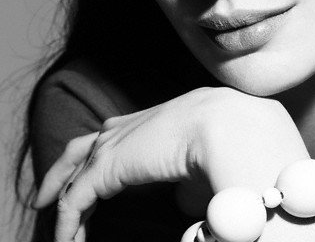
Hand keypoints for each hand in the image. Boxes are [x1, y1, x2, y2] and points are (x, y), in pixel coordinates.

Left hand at [33, 87, 308, 241]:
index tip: (100, 180)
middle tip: (51, 189)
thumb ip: (187, 187)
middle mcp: (133, 127)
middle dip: (69, 166)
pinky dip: (69, 221)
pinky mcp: (107, 167)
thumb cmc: (234, 145)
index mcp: (159, 120)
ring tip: (44, 210)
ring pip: (74, 165)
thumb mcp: (209, 169)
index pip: (121, 135)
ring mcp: (118, 143)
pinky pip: (75, 199)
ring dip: (58, 188)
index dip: (106, 156)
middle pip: (88, 143)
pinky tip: (68, 241)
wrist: (233, 129)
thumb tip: (179, 205)